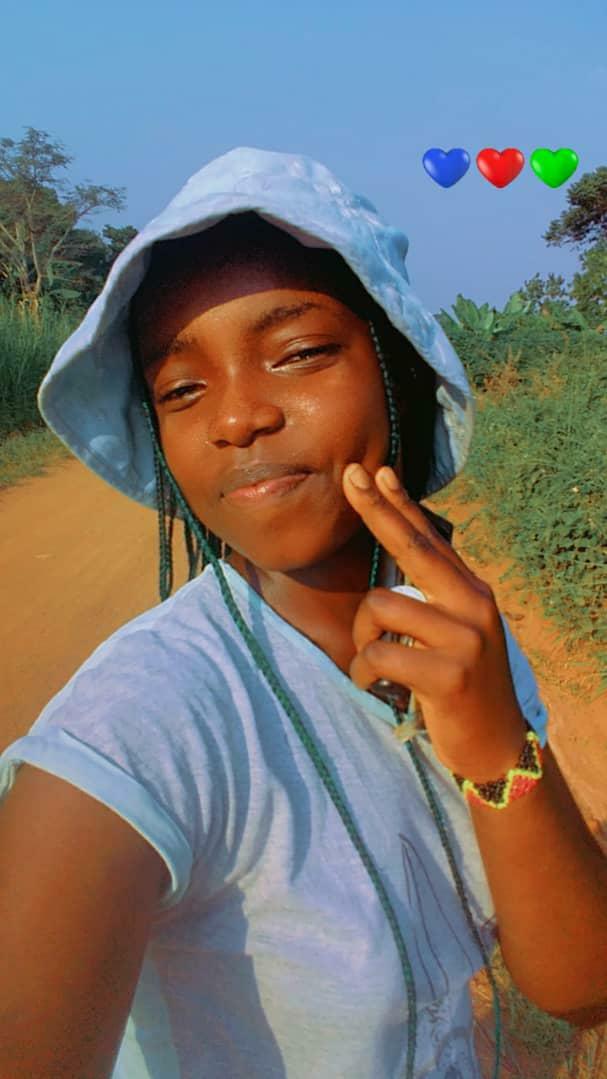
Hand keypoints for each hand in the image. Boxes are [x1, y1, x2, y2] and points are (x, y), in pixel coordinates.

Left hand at [342, 463, 526, 781]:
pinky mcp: (449, 673)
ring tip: (375, 666)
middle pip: (412, 548)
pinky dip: (364, 672)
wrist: (498, 745)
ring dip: (362, 639)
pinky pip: (379, 654)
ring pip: (381, 607)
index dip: (401, 505)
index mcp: (470, 593)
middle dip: (377, 510)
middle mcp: (473, 605)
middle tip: (350, 477)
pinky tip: (377, 687)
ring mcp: (464, 638)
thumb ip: (432, 600)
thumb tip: (395, 566)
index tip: (378, 472)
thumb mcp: (455, 635)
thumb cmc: (463, 687)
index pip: (430, 540)